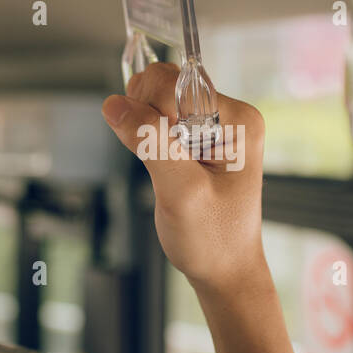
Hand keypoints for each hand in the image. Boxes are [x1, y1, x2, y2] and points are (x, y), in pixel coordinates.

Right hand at [101, 63, 266, 292]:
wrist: (224, 269)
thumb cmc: (212, 239)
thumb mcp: (180, 193)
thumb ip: (149, 144)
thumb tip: (114, 105)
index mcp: (238, 120)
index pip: (176, 83)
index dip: (151, 111)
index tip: (155, 152)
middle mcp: (230, 114)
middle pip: (164, 85)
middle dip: (146, 119)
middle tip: (159, 163)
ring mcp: (214, 125)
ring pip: (156, 100)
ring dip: (146, 132)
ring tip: (164, 170)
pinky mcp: (197, 137)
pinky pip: (159, 119)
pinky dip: (149, 140)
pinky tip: (164, 168)